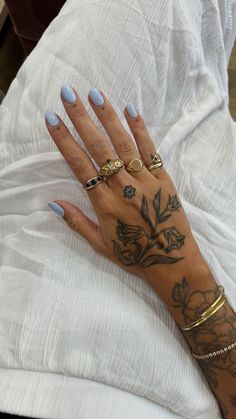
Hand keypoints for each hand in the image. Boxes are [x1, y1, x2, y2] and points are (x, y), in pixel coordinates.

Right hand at [45, 85, 204, 284]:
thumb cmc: (134, 255)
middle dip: (81, 119)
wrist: (173, 262)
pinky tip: (130, 109)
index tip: (53, 119)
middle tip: (68, 94)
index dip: (65, 141)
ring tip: (95, 94)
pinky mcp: (164, 178)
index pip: (80, 166)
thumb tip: (53, 203)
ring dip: (108, 118)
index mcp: (104, 204)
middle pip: (99, 148)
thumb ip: (77, 222)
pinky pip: (151, 150)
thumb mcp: (100, 244)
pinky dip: (140, 129)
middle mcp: (123, 188)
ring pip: (123, 144)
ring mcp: (145, 181)